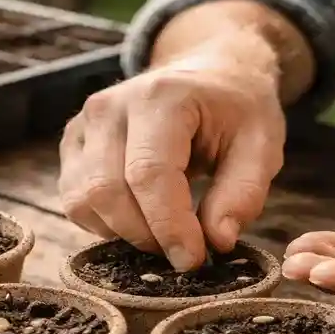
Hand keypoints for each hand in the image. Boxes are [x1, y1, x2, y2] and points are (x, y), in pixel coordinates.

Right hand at [58, 43, 285, 270]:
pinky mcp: (72, 146)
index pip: (149, 174)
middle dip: (146, 236)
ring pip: (82, 201)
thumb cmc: (235, 110)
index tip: (194, 260)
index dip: (169, 226)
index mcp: (160, 97)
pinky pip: (74, 201)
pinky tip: (140, 220)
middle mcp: (109, 107)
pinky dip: (105, 225)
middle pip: (107, 191)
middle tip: (183, 251)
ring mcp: (83, 125)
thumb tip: (217, 240)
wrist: (207, 74)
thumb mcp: (262, 145)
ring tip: (163, 234)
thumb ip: (244, 193)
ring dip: (123, 234)